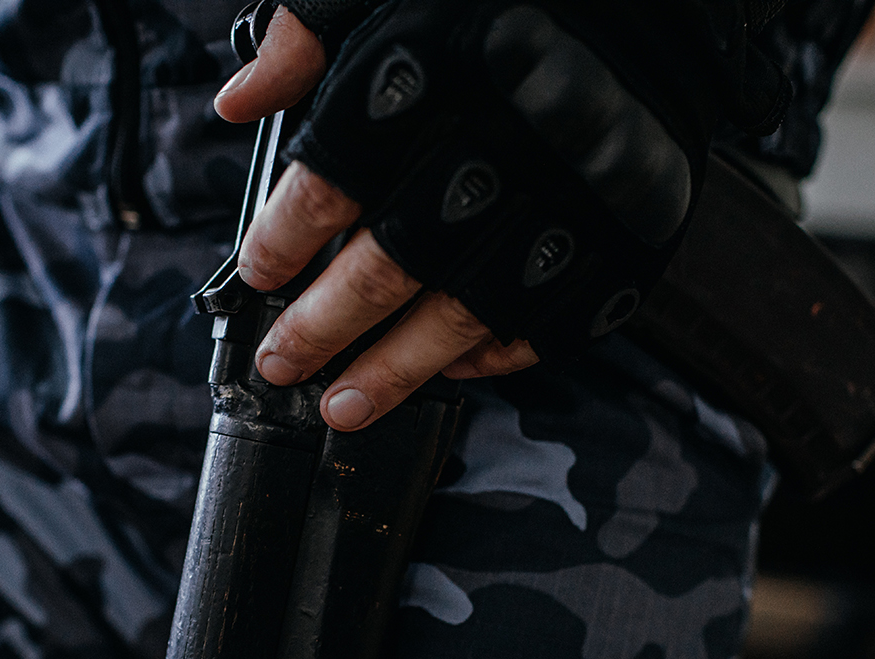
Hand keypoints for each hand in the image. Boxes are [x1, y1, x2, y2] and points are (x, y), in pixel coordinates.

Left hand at [213, 7, 538, 431]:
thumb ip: (310, 33)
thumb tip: (241, 102)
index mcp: (441, 63)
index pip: (335, 173)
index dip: (284, 236)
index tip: (256, 273)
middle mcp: (511, 133)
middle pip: (396, 258)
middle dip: (325, 324)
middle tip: (283, 362)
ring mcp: (579, 194)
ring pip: (470, 309)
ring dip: (398, 369)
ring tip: (344, 405)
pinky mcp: (633, 234)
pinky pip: (555, 321)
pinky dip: (495, 357)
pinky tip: (446, 369)